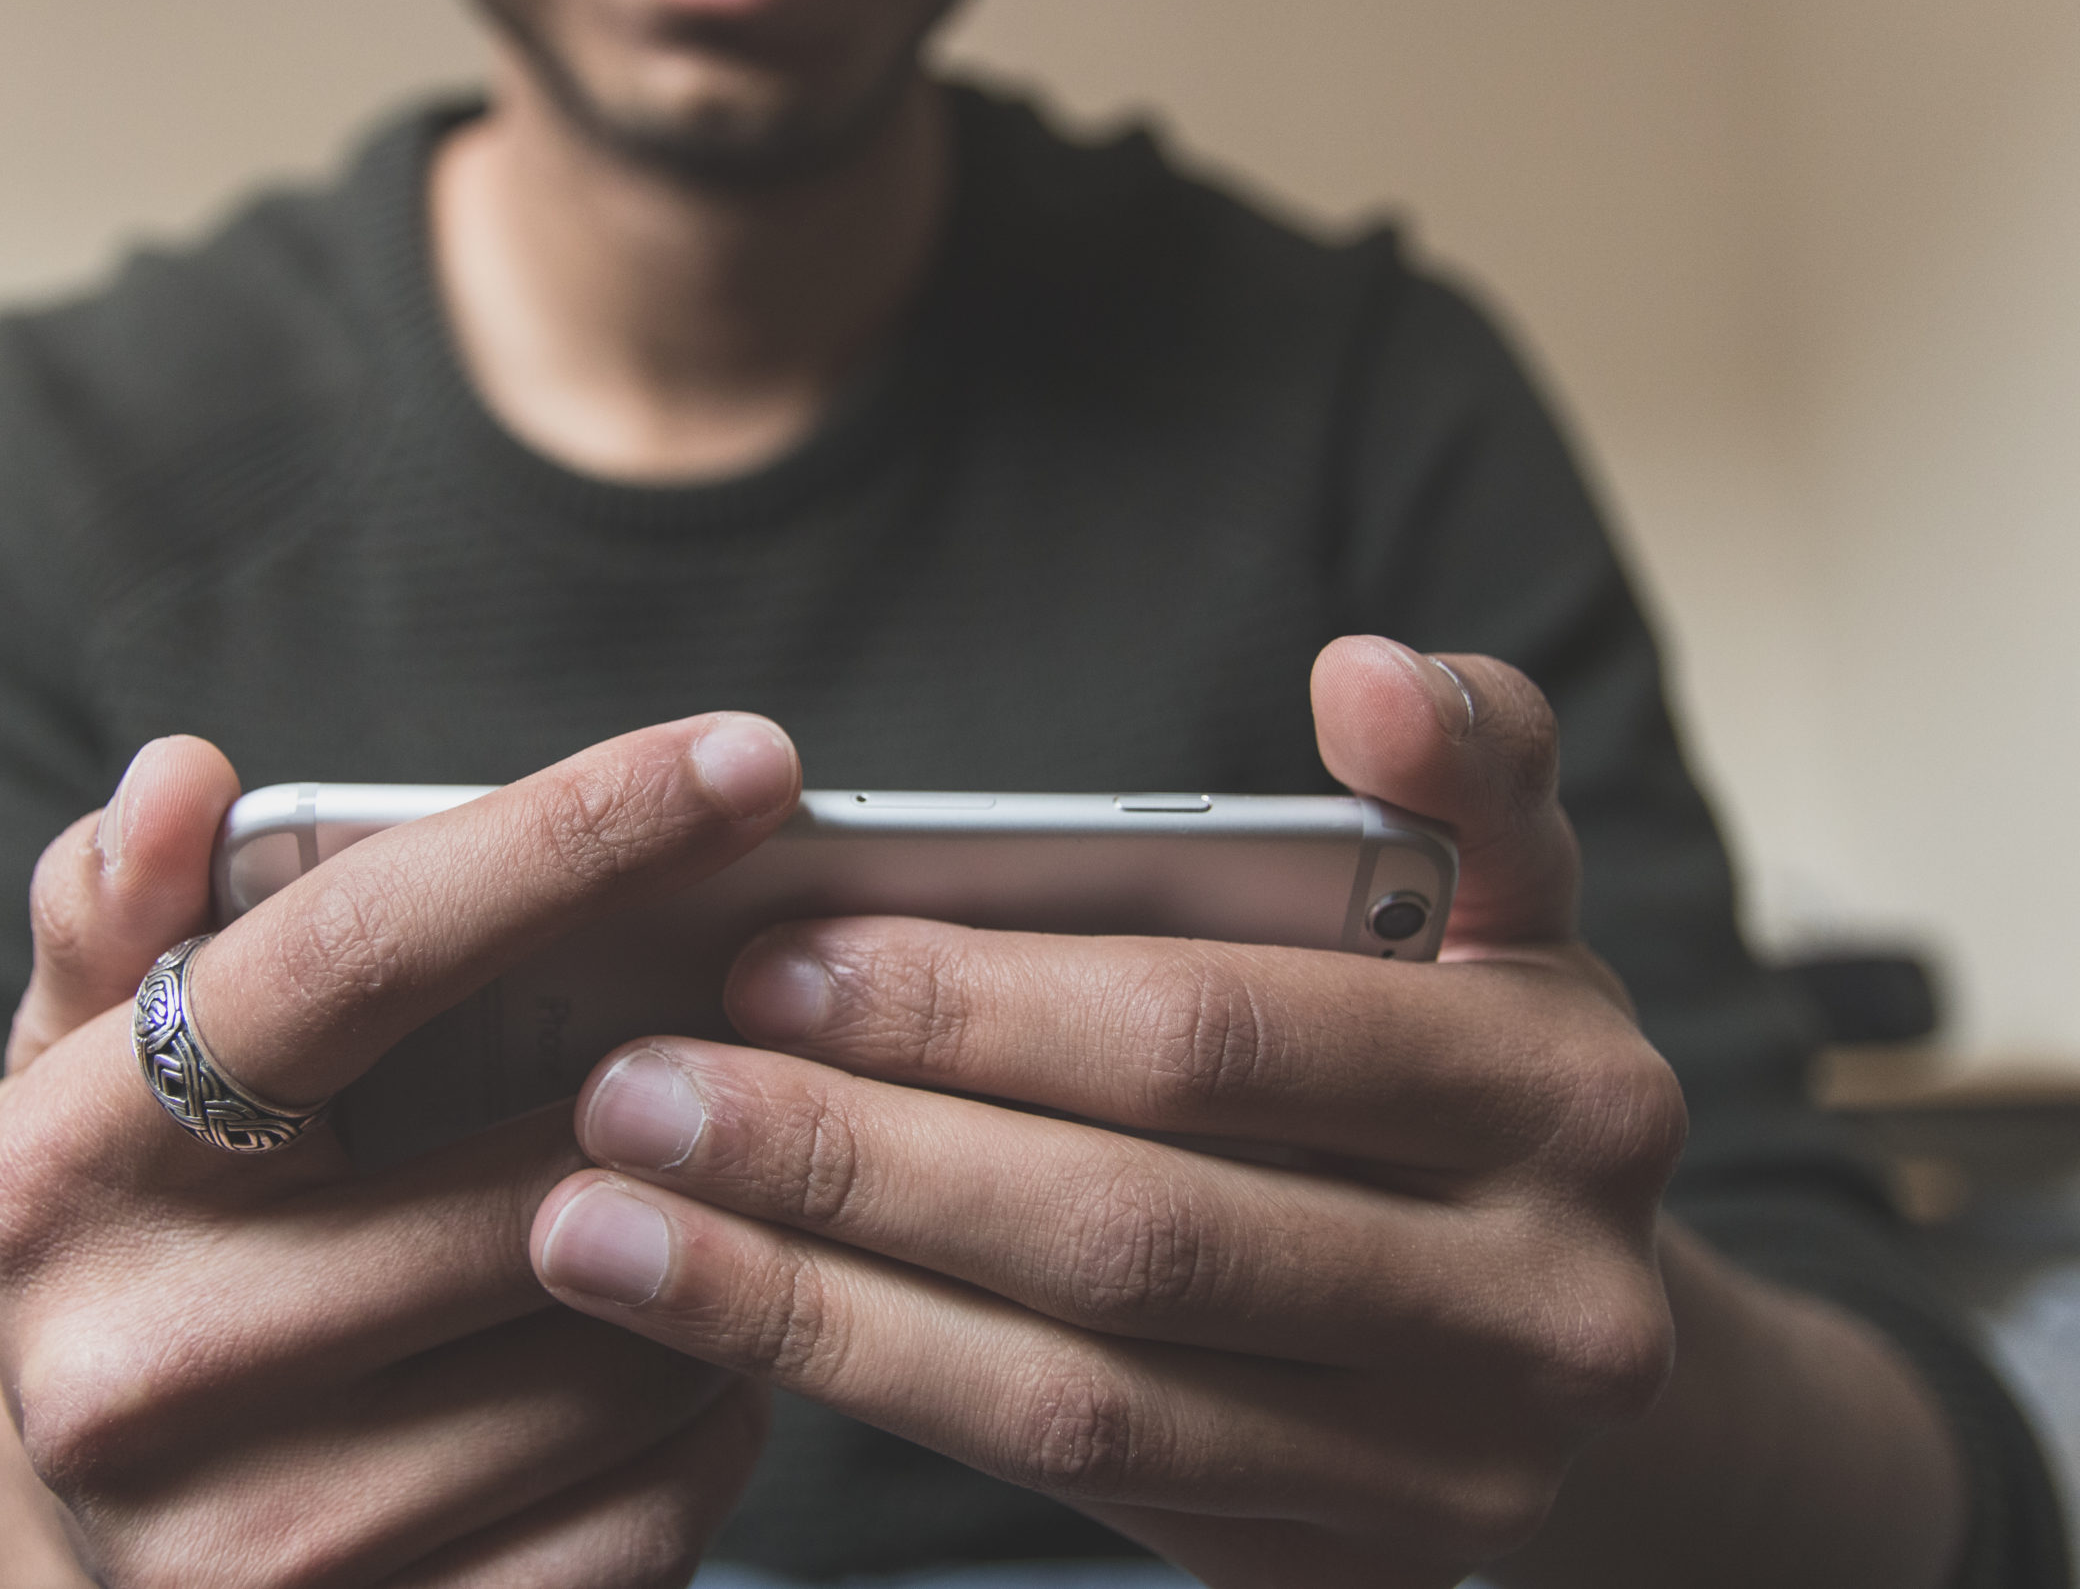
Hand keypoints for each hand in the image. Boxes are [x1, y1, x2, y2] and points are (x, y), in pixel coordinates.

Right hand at [0, 714, 802, 1586]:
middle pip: (540, 1178)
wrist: (78, 1544)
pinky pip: (649, 1517)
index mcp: (70, 1163)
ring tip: (700, 1210)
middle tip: (775, 1048)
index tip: (754, 758)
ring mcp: (250, 1544)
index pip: (358, 957)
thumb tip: (179, 776)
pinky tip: (677, 1360)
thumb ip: (121, 912)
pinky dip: (707, 1424)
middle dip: (695, 1102)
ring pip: (629, 1359)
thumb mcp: (84, 1065)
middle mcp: (137, 1362)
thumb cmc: (144, 1239)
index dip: (569, 838)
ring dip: (717, 1264)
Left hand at [528, 638, 1685, 1587]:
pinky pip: (1071, 1486)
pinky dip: (883, 1391)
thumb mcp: (1507, 902)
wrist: (1566, 1335)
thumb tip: (1362, 673)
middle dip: (856, 1157)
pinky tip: (720, 1317)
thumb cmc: (1470, 1065)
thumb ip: (1461, 767)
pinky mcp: (1344, 1585)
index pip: (1214, 1040)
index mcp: (1565, 1092)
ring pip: (1076, 1393)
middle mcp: (1546, 1308)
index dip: (977, 1008)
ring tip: (605, 1222)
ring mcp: (1455, 1483)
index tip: (769, 959)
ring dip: (811, 1304)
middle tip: (638, 1090)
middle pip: (1129, 1230)